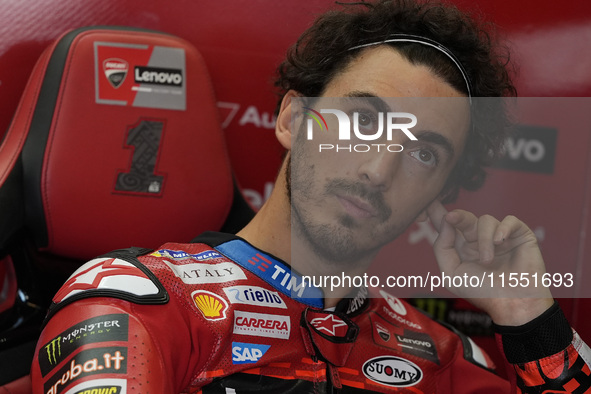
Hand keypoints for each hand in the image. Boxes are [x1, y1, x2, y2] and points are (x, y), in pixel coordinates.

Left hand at [426, 200, 553, 325]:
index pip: (448, 225)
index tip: (428, 201)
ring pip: (485, 220)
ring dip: (483, 239)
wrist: (513, 304)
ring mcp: (499, 236)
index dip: (437, 212)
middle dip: (457, 216)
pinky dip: (503, 228)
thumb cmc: (482, 292)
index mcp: (461, 247)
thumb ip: (442, 248)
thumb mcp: (451, 274)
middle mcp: (478, 239)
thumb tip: (446, 222)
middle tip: (451, 217)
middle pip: (464, 217)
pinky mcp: (520, 235)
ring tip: (487, 260)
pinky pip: (510, 220)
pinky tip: (500, 242)